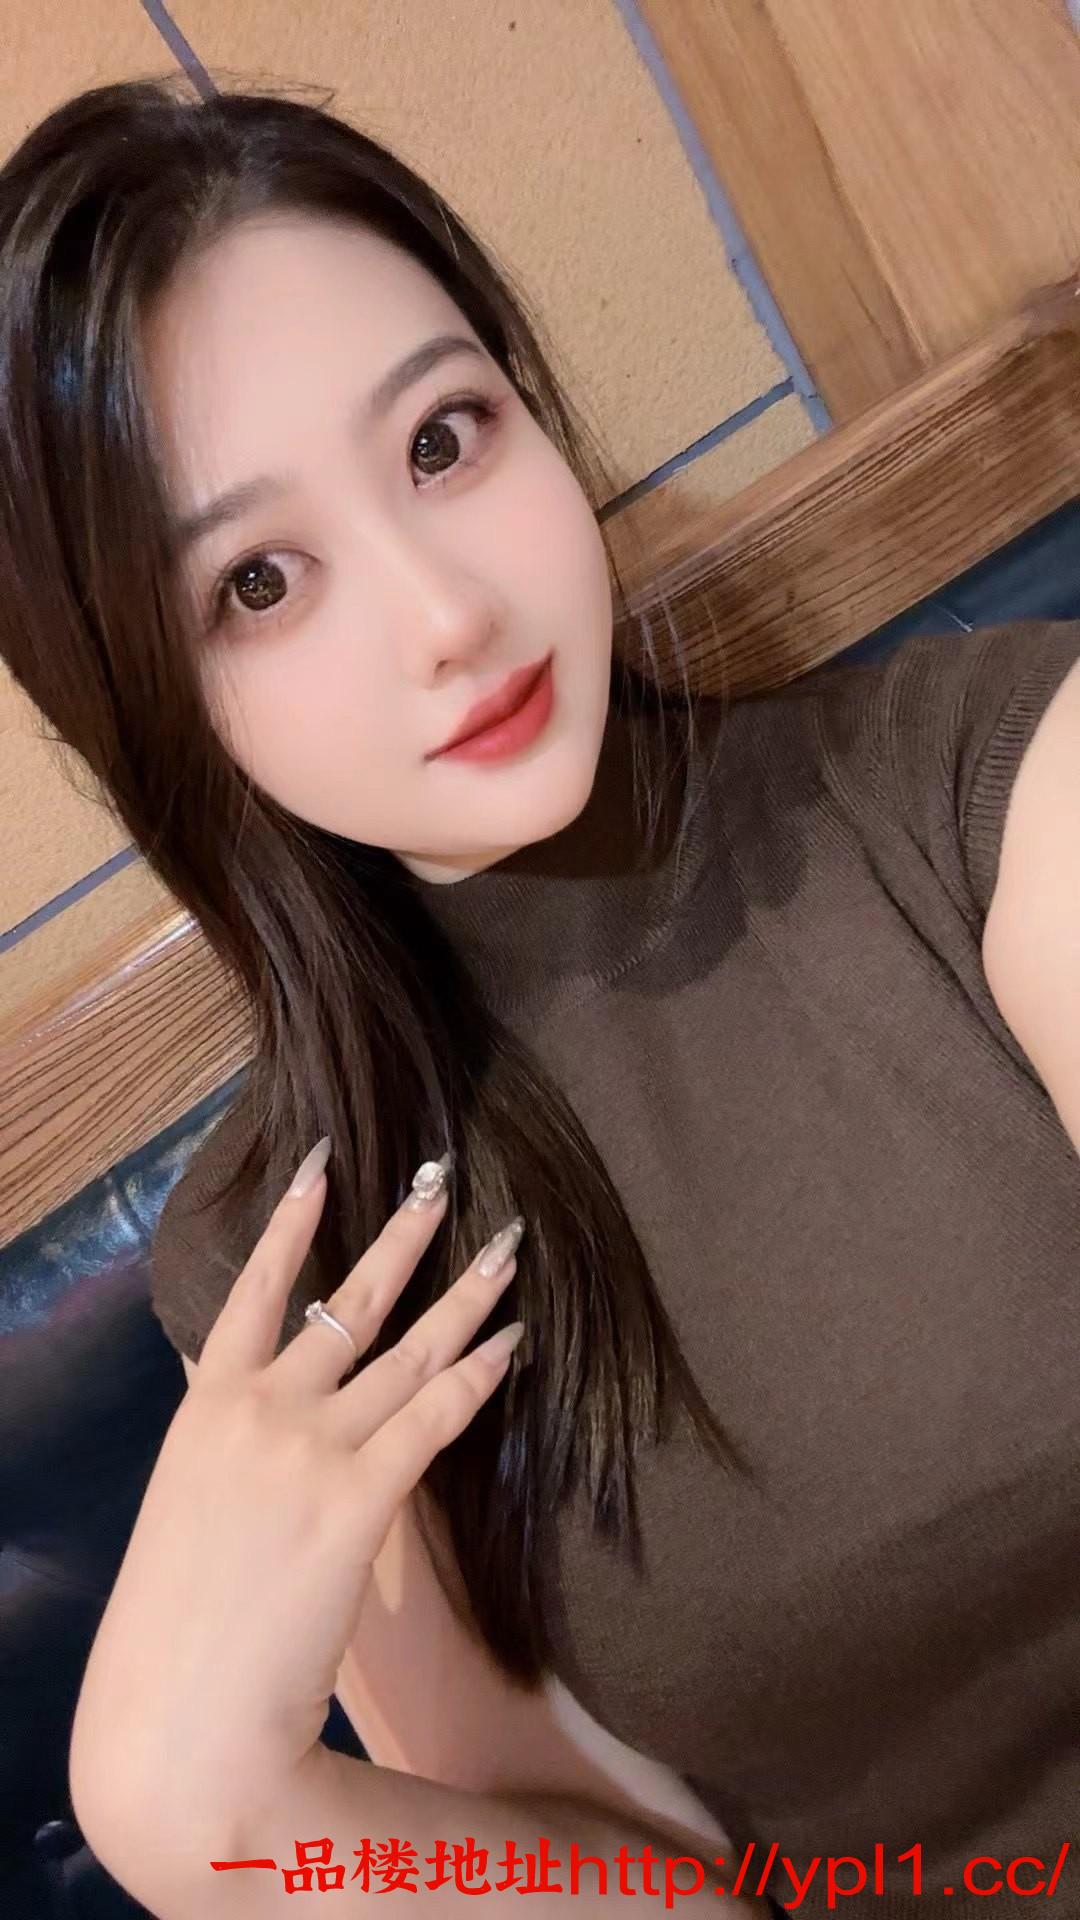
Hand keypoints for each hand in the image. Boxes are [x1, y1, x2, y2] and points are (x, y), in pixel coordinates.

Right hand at [69, 1141, 524, 1849]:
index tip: (321, 1161)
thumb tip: (266, 1402)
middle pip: (348, 1300)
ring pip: (406, 1347)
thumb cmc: (178, 1626)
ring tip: (508, 1246)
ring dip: (467, 1293)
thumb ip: (230, 1443)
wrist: (178, 1717)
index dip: (291, 1220)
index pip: (254, 1288)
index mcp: (206, 1405)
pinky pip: (433, 1415)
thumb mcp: (189, 1505)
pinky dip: (478, 1375)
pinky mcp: (358, 1497)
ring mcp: (310, 1446)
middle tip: (441, 1175)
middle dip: (402, 1233)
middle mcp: (259, 1405)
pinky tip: (512, 1342)